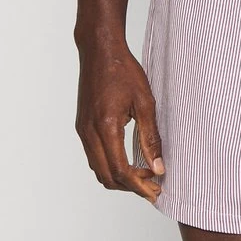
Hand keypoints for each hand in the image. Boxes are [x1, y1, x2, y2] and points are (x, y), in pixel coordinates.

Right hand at [75, 40, 165, 204]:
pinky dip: (110, 166)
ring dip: (119, 178)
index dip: (138, 186)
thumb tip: (158, 166)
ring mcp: (82, 131)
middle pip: (107, 177)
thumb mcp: (145, 102)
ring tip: (143, 175)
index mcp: (106, 126)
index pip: (120, 170)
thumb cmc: (124, 70)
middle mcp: (89, 133)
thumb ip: (151, 136)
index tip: (155, 190)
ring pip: (98, 170)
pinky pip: (94, 157)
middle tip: (153, 185)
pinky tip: (128, 161)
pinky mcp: (82, 127)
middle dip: (130, 187)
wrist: (100, 50)